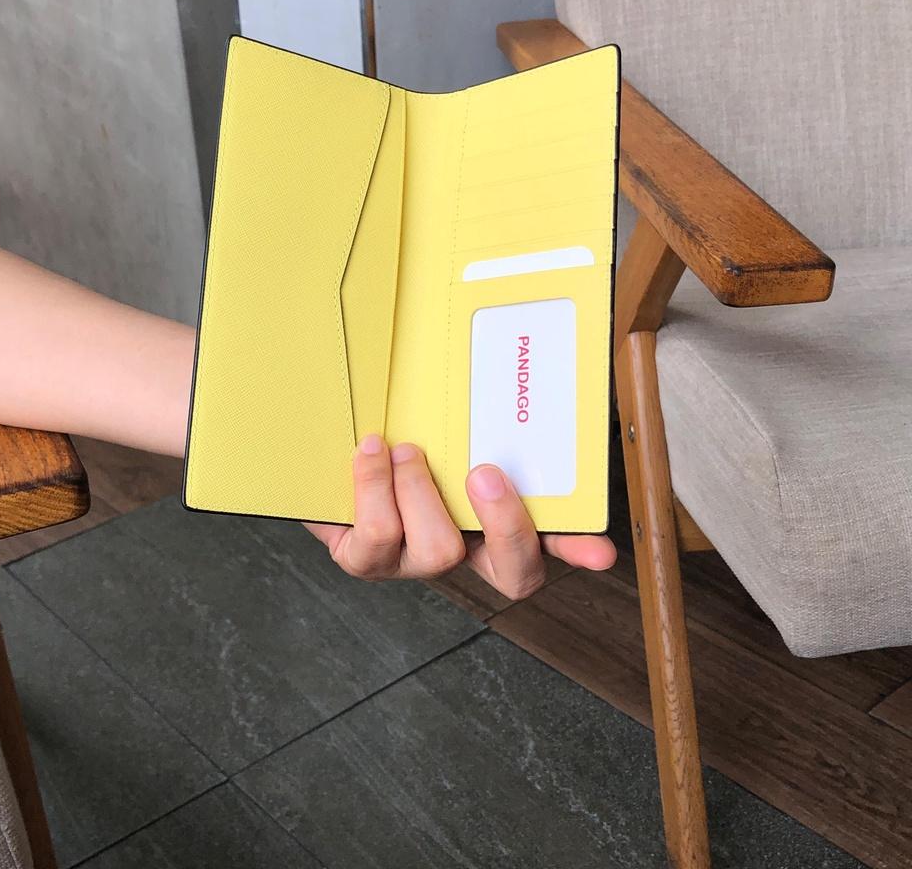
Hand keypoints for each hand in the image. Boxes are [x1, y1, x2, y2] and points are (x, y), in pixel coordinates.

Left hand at [305, 434, 615, 599]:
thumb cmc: (392, 427)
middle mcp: (457, 548)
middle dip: (504, 521)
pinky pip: (377, 538)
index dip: (575, 551)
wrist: (317, 448)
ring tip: (404, 448)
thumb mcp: (441, 418)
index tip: (602, 550)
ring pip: (439, 551)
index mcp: (489, 520)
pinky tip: (370, 451)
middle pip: (512, 571)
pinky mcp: (363, 559)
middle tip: (483, 471)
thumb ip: (478, 407)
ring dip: (421, 490)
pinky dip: (374, 486)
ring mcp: (411, 561)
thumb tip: (507, 347)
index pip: (548, 543)